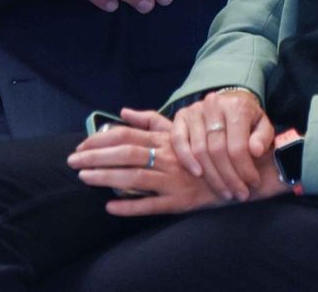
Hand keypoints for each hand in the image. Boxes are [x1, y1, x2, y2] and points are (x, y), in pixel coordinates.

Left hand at [68, 108, 282, 216]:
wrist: (246, 170)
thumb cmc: (212, 148)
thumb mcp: (183, 130)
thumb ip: (153, 121)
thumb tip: (124, 111)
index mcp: (167, 139)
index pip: (127, 134)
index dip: (101, 139)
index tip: (80, 145)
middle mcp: (168, 157)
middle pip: (125, 153)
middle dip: (95, 158)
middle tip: (71, 163)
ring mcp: (174, 180)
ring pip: (133, 177)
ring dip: (105, 178)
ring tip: (83, 179)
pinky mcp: (181, 201)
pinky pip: (152, 205)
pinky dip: (130, 206)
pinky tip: (110, 207)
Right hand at [170, 88, 274, 202]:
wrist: (229, 102)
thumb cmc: (248, 119)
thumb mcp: (263, 125)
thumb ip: (263, 137)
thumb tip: (256, 151)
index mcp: (237, 106)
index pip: (238, 145)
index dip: (245, 169)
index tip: (252, 184)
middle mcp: (214, 105)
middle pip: (217, 150)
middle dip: (229, 177)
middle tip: (238, 194)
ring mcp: (195, 110)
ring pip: (199, 150)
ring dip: (211, 176)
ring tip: (224, 191)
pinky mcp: (181, 116)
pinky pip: (178, 141)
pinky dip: (186, 159)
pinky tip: (198, 174)